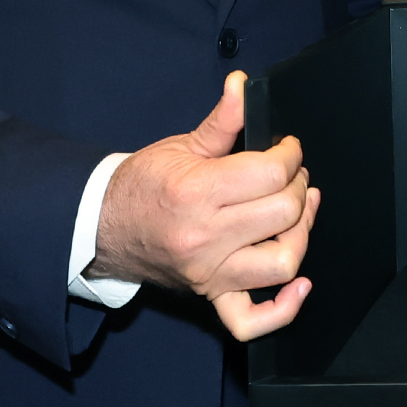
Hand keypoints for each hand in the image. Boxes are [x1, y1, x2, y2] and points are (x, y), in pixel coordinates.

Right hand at [89, 73, 319, 340]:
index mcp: (198, 192)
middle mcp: (206, 237)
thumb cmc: (144, 184)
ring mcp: (210, 272)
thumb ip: (222, 120)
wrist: (105, 228)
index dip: (290, 154)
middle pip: (283, 213)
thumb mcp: (182, 146)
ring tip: (297, 212)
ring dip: (301, 234)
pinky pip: (251, 322)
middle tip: (291, 173)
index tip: (287, 148)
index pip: (270, 173)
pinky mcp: (211, 295)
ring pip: (281, 263)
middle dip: (298, 185)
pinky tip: (299, 285)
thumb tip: (243, 84)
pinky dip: (283, 309)